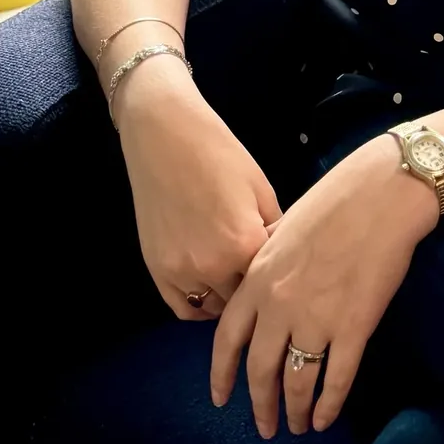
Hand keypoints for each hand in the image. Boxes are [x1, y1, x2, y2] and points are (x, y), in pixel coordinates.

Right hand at [117, 54, 282, 320]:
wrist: (163, 134)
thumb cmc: (218, 153)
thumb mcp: (261, 188)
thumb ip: (275, 229)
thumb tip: (286, 256)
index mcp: (245, 244)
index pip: (274, 281)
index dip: (282, 273)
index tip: (286, 267)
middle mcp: (213, 267)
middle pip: (246, 300)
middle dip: (256, 289)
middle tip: (262, 274)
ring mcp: (180, 272)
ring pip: (216, 308)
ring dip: (229, 299)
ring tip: (237, 279)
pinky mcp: (156, 270)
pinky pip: (184, 306)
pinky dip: (200, 304)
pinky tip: (212, 288)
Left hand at [209, 134, 438, 436]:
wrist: (382, 195)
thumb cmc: (335, 202)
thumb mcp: (284, 228)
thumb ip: (266, 263)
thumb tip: (256, 284)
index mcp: (258, 277)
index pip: (227, 340)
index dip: (222, 375)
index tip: (220, 400)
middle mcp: (280, 305)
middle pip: (261, 371)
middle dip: (261, 406)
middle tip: (265, 429)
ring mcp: (317, 319)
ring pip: (297, 382)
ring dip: (295, 411)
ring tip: (298, 427)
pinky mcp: (354, 328)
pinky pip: (336, 380)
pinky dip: (329, 406)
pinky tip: (326, 419)